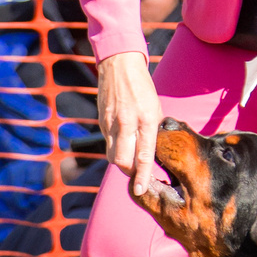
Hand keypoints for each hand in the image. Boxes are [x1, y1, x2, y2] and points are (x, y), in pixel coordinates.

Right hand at [97, 52, 166, 200]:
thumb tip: (153, 153)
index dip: (143, 175)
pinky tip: (122, 142)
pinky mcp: (101, 121)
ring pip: (113, 155)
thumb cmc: (142, 88)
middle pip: (122, 161)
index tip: (141, 190)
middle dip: (129, 172)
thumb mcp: (155, 108)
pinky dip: (115, 149)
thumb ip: (153, 131)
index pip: (144, 155)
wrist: (119, 65)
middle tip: (136, 172)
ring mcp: (111, 122)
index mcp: (146, 119)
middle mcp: (127, 122)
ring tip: (130, 158)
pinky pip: (108, 144)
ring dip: (121, 162)